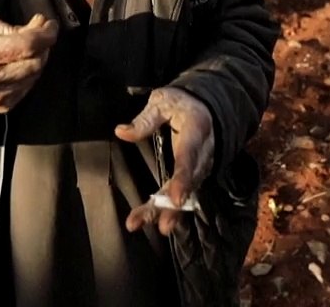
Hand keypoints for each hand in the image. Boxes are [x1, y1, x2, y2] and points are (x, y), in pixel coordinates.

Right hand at [0, 13, 57, 112]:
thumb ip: (13, 27)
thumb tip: (42, 27)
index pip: (23, 45)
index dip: (44, 34)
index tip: (50, 23)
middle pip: (34, 63)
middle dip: (43, 45)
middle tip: (41, 31)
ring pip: (35, 75)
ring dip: (39, 57)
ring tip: (29, 45)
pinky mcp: (1, 107)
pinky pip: (29, 87)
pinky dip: (30, 72)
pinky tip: (20, 62)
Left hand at [115, 87, 214, 235]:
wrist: (208, 108)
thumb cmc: (182, 103)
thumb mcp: (163, 101)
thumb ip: (145, 118)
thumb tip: (121, 132)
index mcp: (196, 131)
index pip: (189, 158)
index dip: (183, 180)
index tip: (176, 199)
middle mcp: (202, 155)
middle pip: (189, 184)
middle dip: (174, 207)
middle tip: (162, 227)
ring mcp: (200, 168)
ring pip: (185, 194)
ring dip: (166, 212)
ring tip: (142, 224)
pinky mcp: (193, 176)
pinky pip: (181, 195)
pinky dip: (165, 208)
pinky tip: (146, 219)